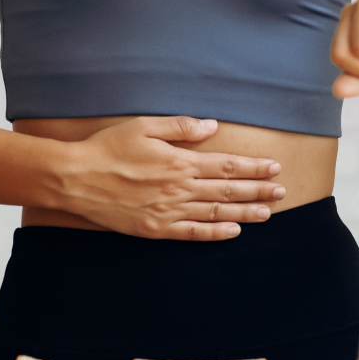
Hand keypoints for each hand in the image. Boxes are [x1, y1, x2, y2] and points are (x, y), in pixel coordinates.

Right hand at [54, 117, 285, 240]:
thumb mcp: (144, 126)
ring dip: (244, 213)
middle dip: (258, 191)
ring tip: (267, 213)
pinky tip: (233, 232)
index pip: (226, 166)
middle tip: (282, 192)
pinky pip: (192, 233)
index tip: (274, 167)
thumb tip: (212, 126)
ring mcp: (168, 211)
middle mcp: (179, 188)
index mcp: (179, 162)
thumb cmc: (108, 148)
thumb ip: (181, 127)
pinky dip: (215, 233)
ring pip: (215, 213)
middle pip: (228, 191)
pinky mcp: (155, 229)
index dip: (253, 167)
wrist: (76, 178)